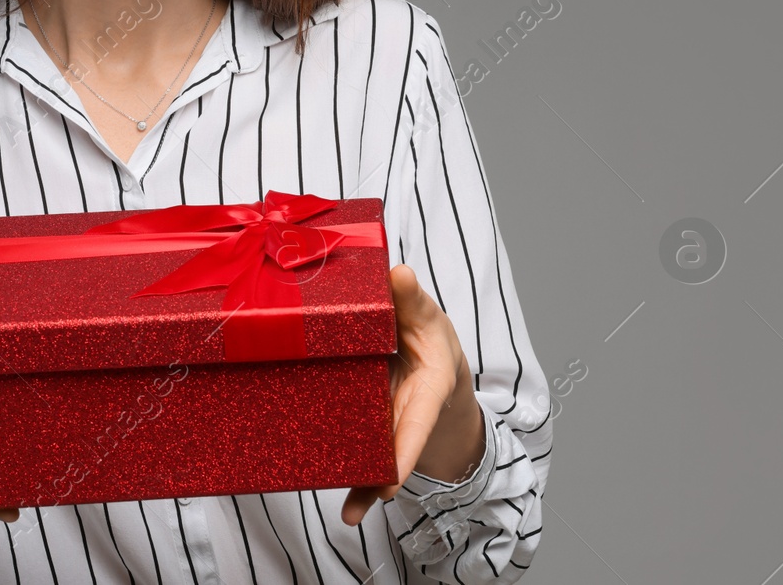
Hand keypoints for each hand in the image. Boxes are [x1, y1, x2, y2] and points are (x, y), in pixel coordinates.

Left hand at [340, 264, 485, 525]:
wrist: (433, 360)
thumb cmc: (428, 338)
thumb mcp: (426, 316)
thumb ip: (411, 300)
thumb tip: (398, 272)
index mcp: (430, 385)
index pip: (418, 419)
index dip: (407, 449)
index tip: (396, 478)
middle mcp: (411, 410)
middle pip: (399, 443)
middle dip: (389, 471)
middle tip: (379, 493)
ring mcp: (392, 423)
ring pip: (382, 456)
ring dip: (369, 484)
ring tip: (354, 509)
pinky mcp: (373, 428)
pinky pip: (368, 458)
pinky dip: (361, 486)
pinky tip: (349, 511)